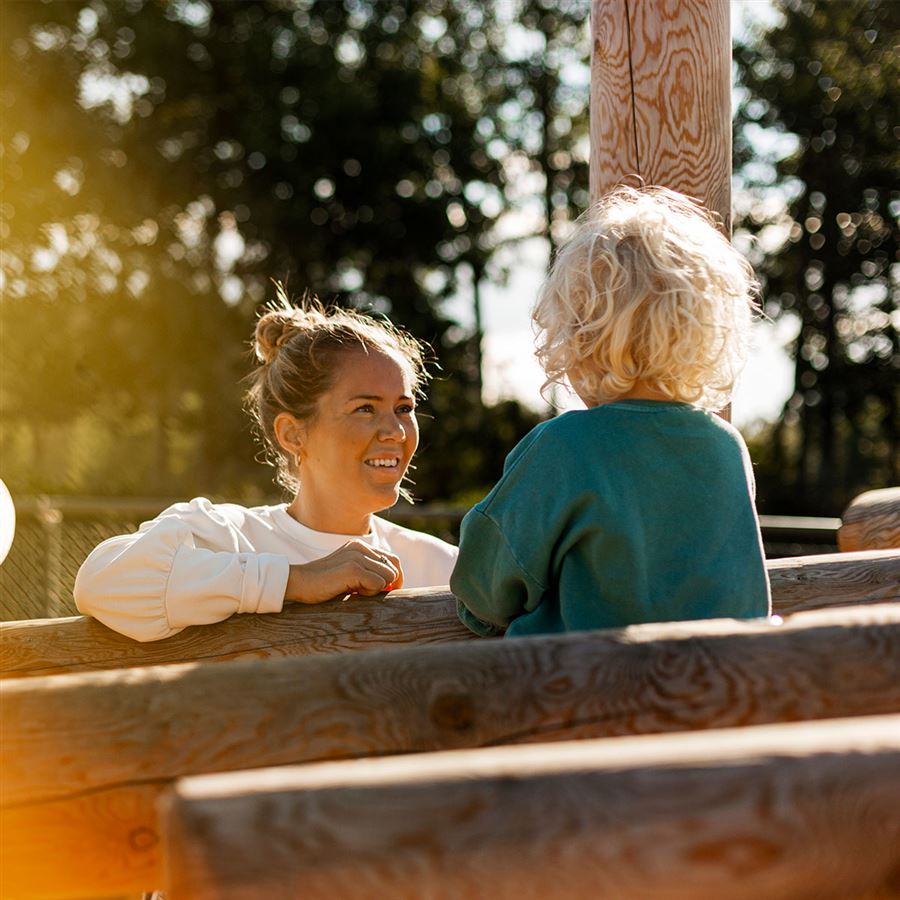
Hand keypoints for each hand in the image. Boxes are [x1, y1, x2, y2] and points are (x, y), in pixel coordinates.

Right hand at [285, 540, 403, 604]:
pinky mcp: (352, 568)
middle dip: (387, 585)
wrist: (297, 583)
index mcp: (360, 546)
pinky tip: (352, 592)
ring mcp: (356, 556)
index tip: (384, 592)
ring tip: (355, 591)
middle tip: (366, 593)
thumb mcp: (349, 574)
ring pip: (389, 576)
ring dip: (376, 590)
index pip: (393, 560)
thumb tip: (395, 585)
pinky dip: (370, 593)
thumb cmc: (323, 584)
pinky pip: (379, 584)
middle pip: (394, 568)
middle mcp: (360, 547)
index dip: (394, 578)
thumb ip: (369, 573)